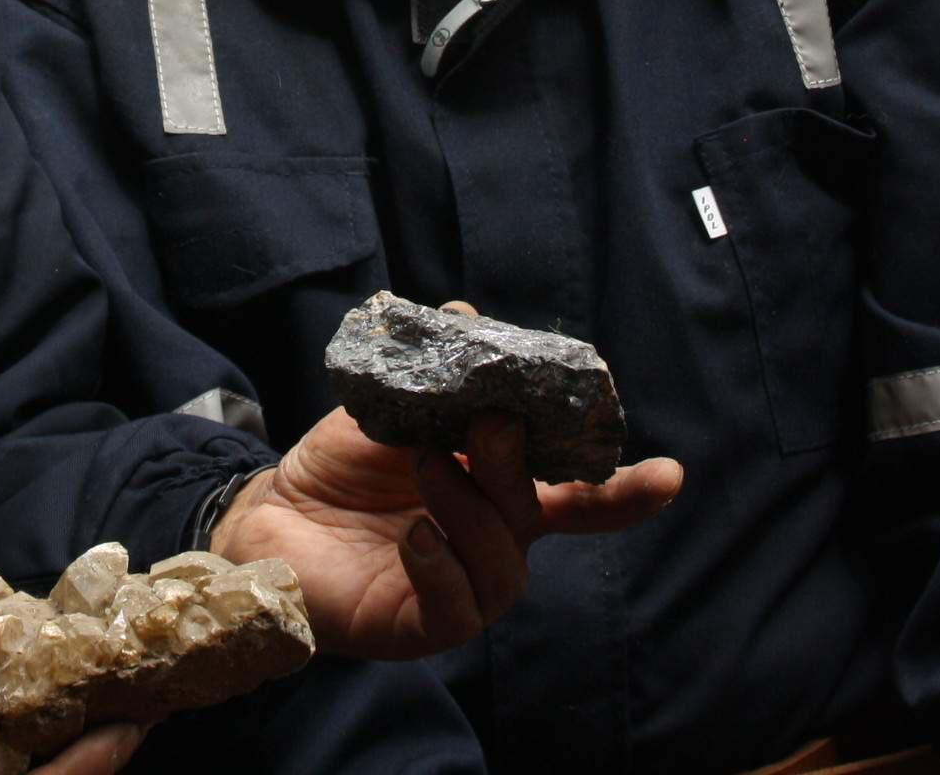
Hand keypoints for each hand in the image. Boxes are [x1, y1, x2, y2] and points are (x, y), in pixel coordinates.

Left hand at [210, 402, 681, 660]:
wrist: (268, 518)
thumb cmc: (340, 467)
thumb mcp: (389, 408)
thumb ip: (436, 373)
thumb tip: (466, 314)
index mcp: (500, 495)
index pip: (578, 497)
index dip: (624, 490)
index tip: (671, 474)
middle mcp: (492, 544)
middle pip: (537, 513)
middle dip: (519, 466)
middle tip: (487, 425)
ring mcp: (462, 589)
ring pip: (504, 563)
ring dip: (471, 508)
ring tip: (425, 467)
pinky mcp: (419, 625)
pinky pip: (455, 610)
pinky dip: (441, 568)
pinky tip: (415, 536)